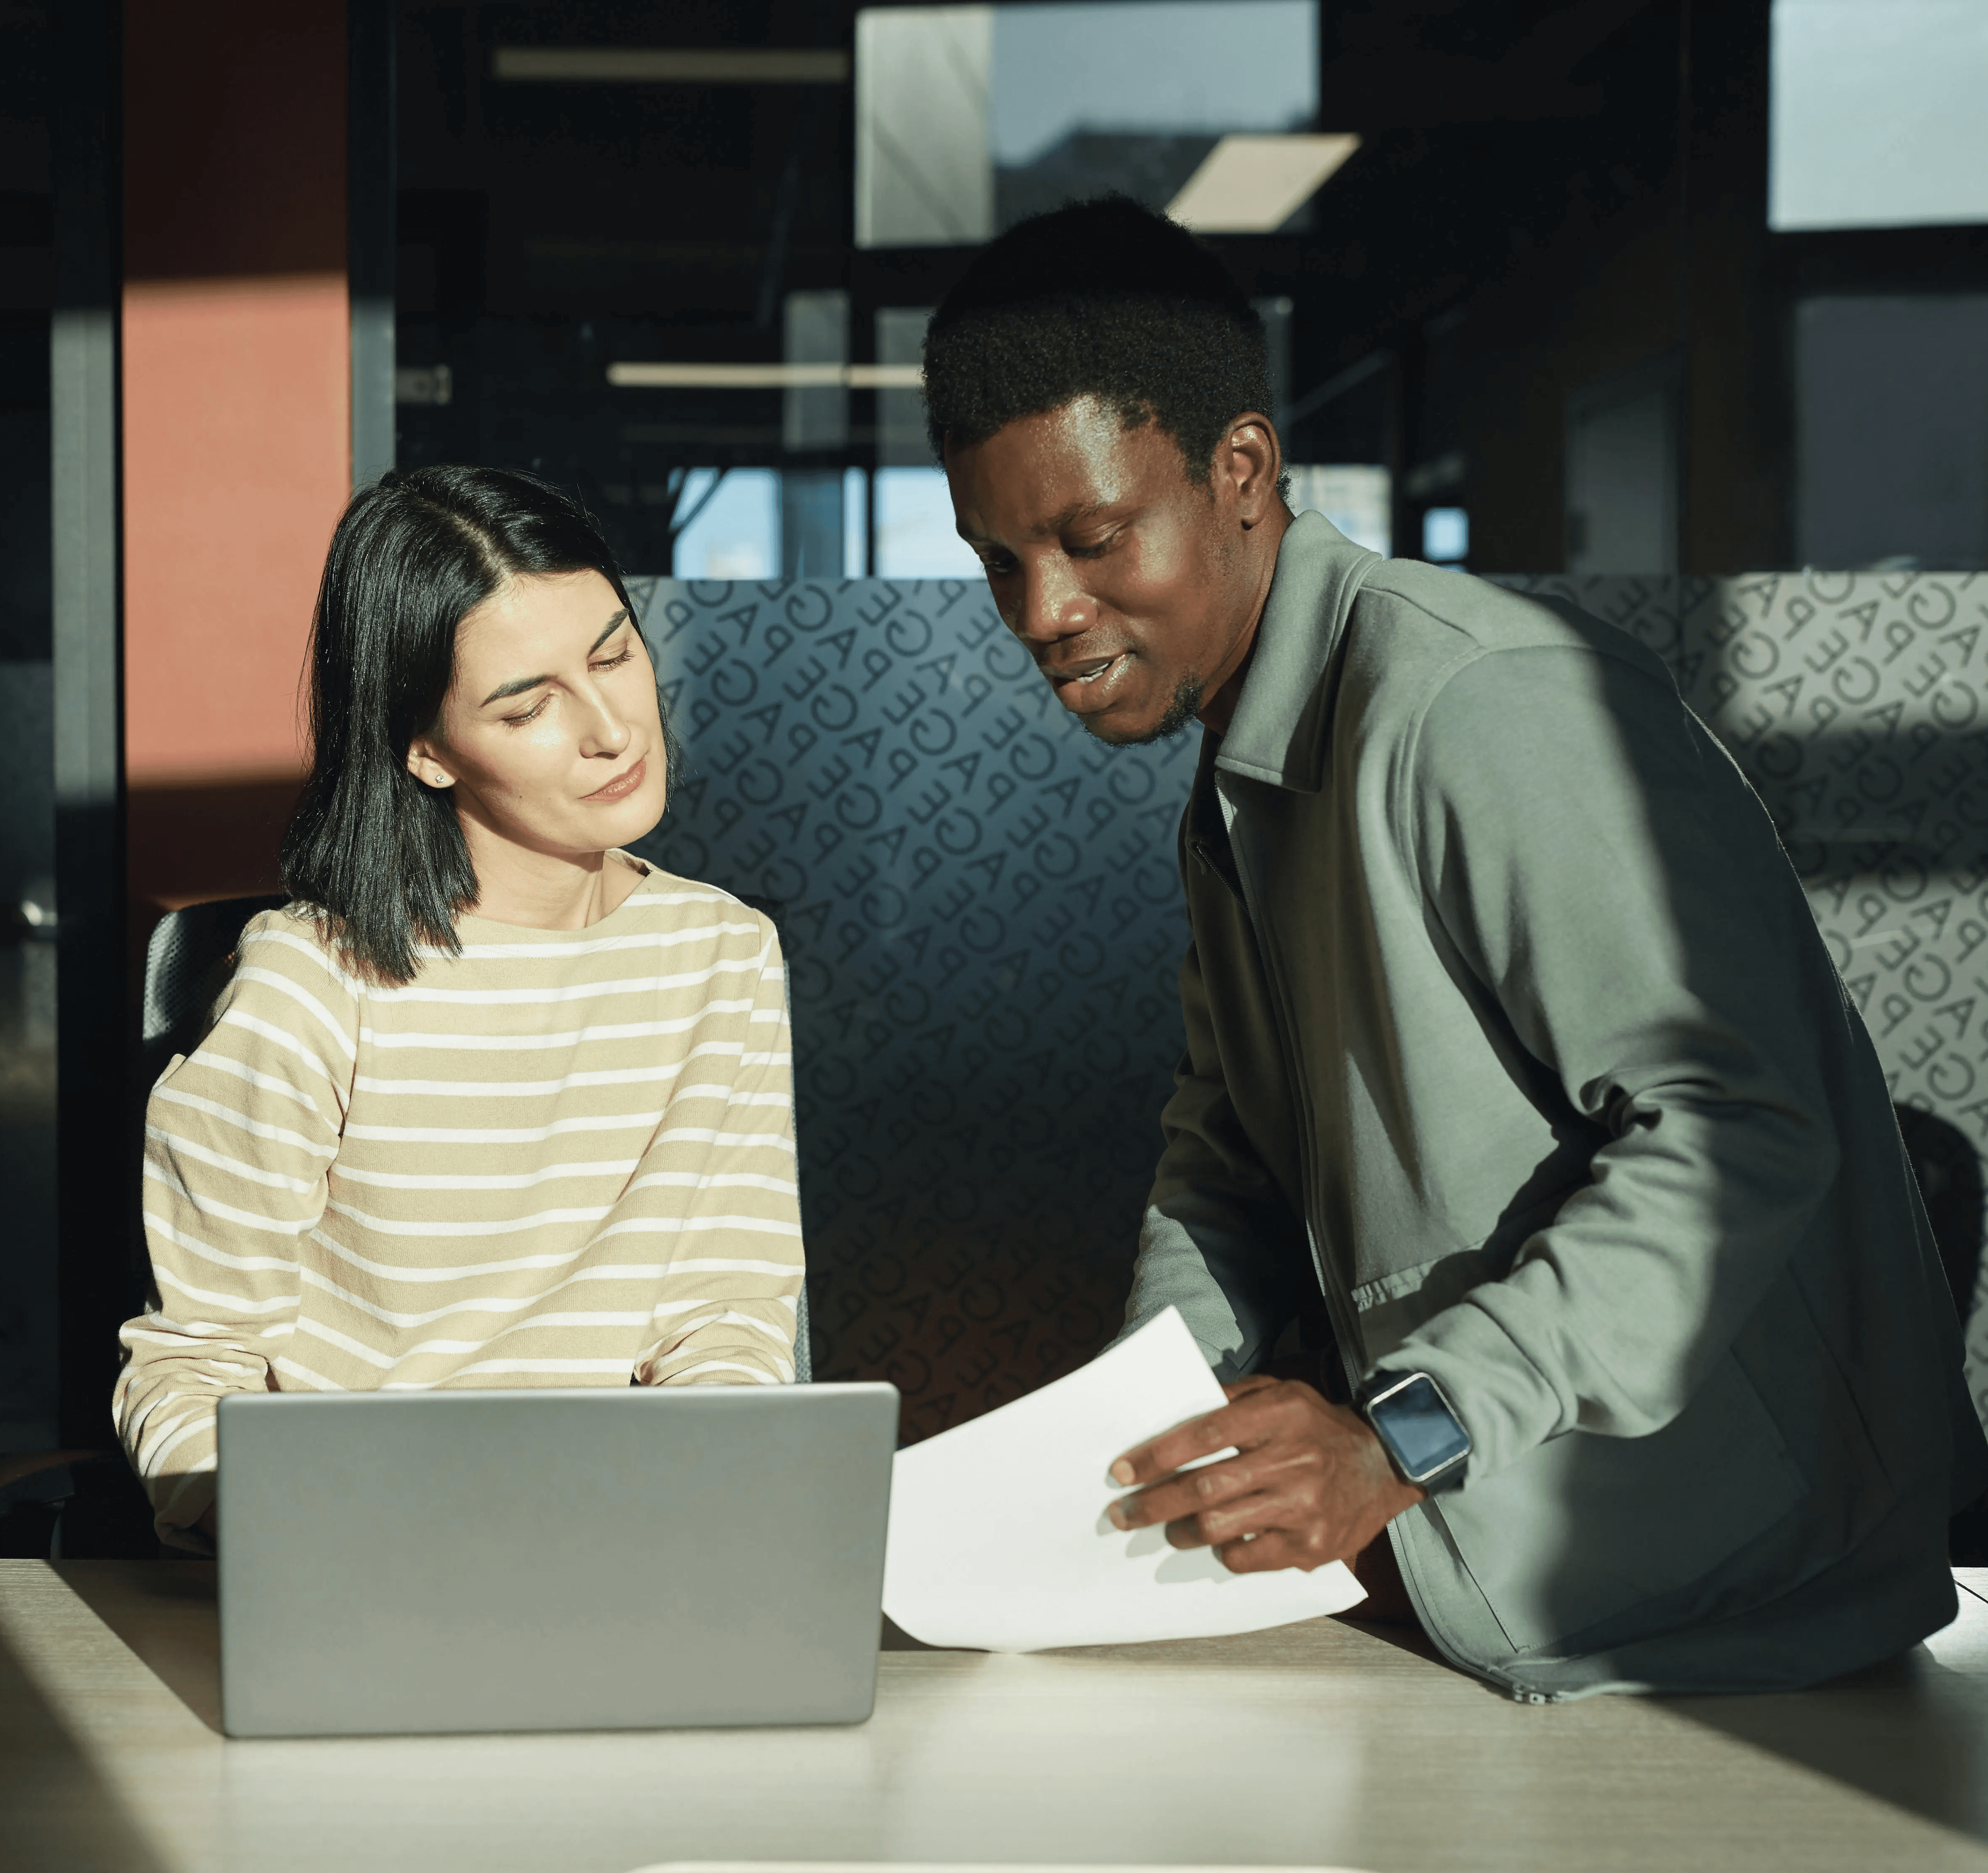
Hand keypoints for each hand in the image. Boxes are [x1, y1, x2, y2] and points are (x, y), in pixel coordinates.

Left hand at [1106, 1376, 1424, 1574]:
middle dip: (1152, 1504)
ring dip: (1181, 1532)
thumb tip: (1174, 1412)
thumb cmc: (1317, 1424)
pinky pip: (1248, 1557)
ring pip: (1219, 1526)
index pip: (1202, 1434)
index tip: (1119, 1471)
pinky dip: (1224, 1552)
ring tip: (1168, 1530)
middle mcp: (1291, 1460)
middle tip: (1122, 1514)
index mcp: (1278, 1415)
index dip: (1155, 1455)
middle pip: (1203, 1488)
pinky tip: (1218, 1543)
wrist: (1385, 1462)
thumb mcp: (1279, 1392)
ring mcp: (1303, 1506)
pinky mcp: (1312, 1545)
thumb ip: (1229, 1398)